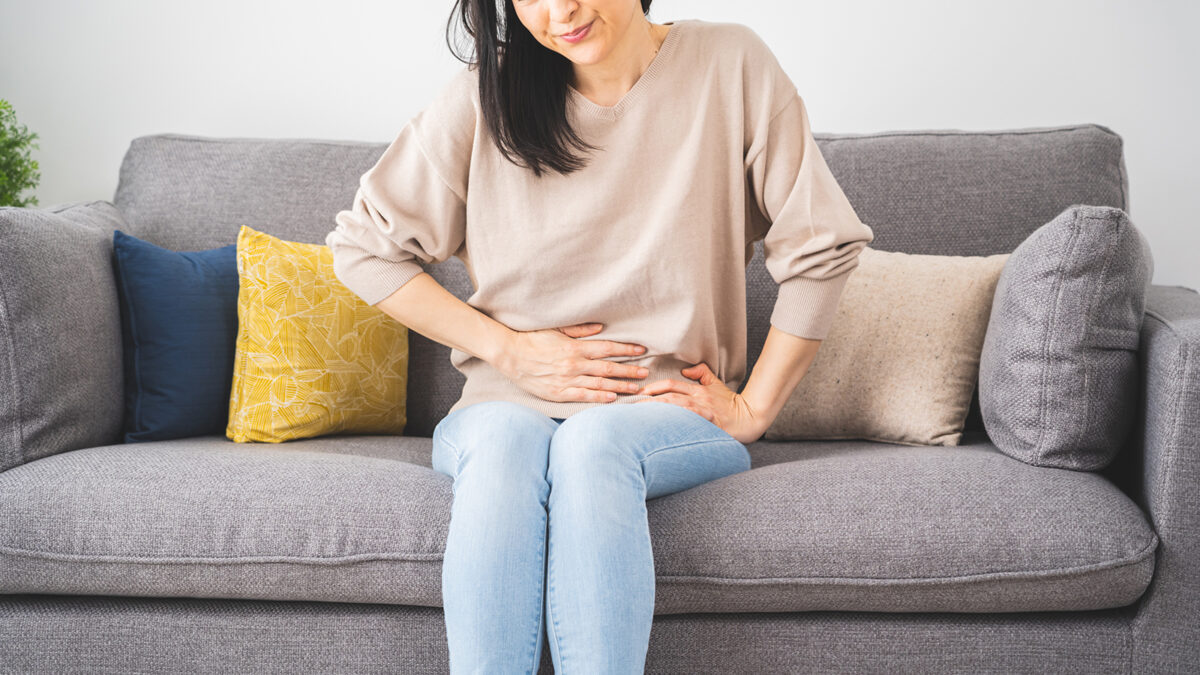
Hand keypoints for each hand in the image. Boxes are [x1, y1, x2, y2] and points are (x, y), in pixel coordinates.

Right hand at [496, 322, 650, 402]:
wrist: (509, 355)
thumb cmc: (532, 339)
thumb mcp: (556, 329)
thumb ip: (580, 329)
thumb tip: (602, 328)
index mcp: (575, 346)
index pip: (608, 348)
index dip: (627, 350)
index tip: (642, 351)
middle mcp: (574, 364)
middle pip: (609, 368)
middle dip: (629, 371)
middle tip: (645, 373)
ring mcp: (567, 380)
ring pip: (600, 384)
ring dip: (620, 386)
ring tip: (636, 388)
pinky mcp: (559, 392)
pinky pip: (584, 396)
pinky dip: (599, 397)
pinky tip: (613, 398)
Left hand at [635, 362, 766, 443]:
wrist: (749, 417)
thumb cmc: (731, 403)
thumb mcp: (716, 383)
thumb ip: (702, 372)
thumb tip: (685, 370)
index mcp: (698, 390)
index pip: (672, 385)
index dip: (655, 387)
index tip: (641, 392)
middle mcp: (698, 400)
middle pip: (669, 397)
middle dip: (650, 400)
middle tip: (633, 404)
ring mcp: (703, 413)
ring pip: (676, 409)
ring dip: (657, 412)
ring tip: (640, 416)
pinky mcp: (708, 425)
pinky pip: (688, 424)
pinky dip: (674, 424)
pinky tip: (661, 428)